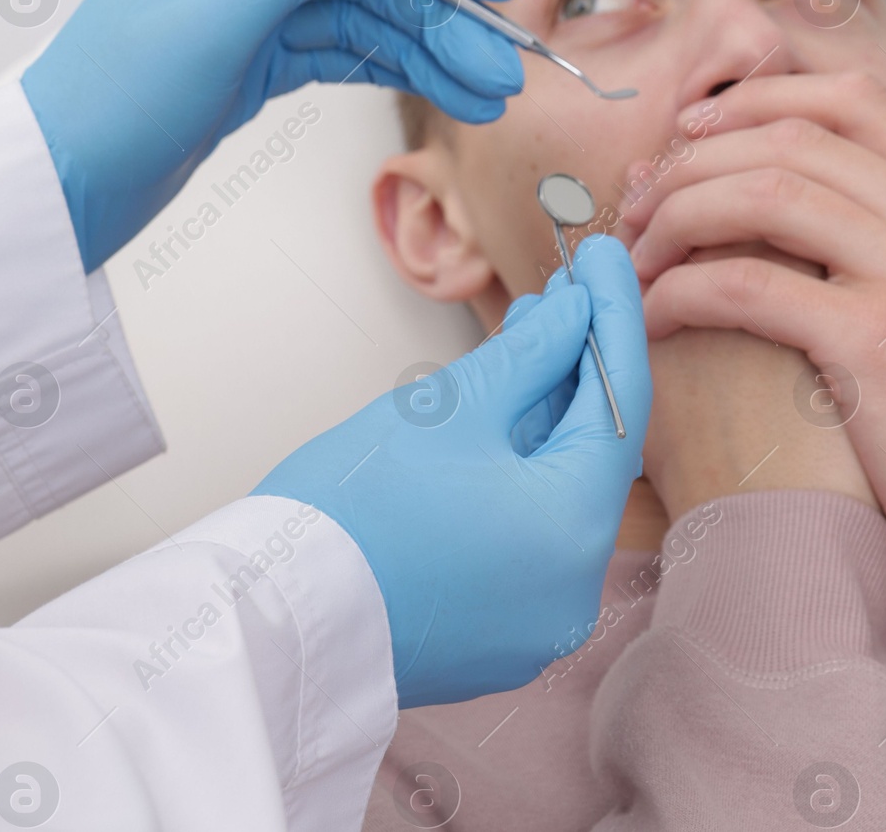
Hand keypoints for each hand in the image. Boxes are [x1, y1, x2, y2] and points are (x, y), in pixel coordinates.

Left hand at [21, 0, 523, 270]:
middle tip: (504, 65)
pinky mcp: (261, 66)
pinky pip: (348, 58)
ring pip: (368, 22)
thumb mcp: (216, 11)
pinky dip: (397, 73)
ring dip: (432, 54)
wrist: (63, 183)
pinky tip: (444, 94)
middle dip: (444, 17)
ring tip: (489, 95)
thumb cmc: (114, 91)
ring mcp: (257, 15)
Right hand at [252, 235, 649, 707]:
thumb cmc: (349, 511)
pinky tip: (504, 406)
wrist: (266, 617)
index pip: (620, 403)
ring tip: (529, 331)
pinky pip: (529, 530)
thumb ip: (531, 354)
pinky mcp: (499, 628)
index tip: (603, 256)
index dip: (613, 318)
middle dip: (578, 363)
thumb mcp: (451, 407)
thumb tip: (576, 312)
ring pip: (559, 489)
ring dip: (547, 410)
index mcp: (574, 532)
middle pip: (593, 450)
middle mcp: (573, 588)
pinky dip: (522, 467)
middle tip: (565, 287)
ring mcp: (536, 617)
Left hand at [620, 72, 885, 568]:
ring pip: (761, 195)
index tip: (693, 133)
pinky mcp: (876, 339)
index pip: (850, 100)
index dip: (756, 101)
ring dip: (677, 218)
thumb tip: (770, 172)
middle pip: (791, 139)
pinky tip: (654, 315)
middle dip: (694, 164)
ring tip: (638, 257)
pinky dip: (681, 291)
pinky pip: (743, 284)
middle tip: (640, 208)